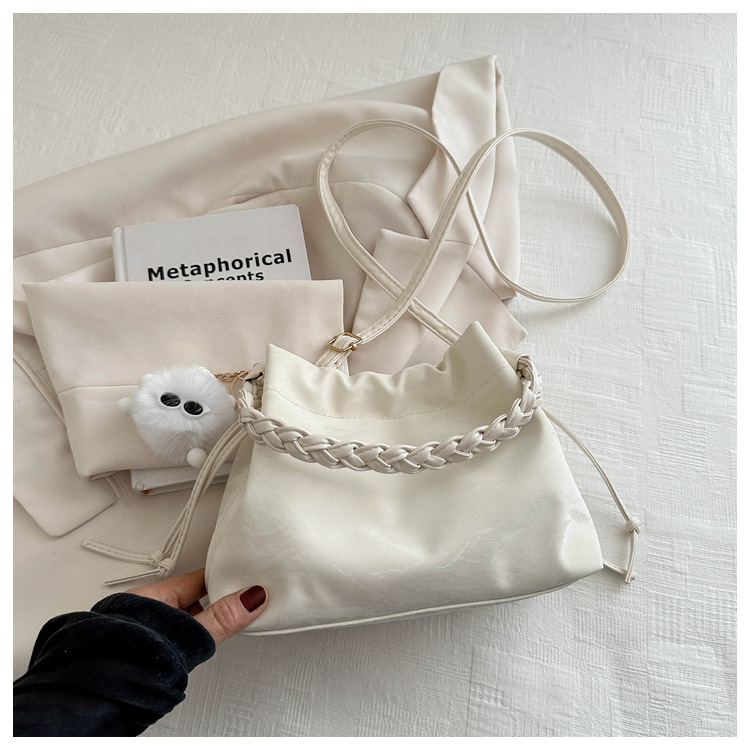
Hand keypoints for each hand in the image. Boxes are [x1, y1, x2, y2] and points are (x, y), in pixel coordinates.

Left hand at [127, 569, 266, 645]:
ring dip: (200, 622)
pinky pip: (172, 637)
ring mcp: (141, 632)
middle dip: (215, 600)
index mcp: (155, 596)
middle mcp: (146, 611)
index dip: (224, 576)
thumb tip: (251, 598)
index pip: (200, 578)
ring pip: (180, 620)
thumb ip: (221, 619)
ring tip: (224, 624)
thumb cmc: (122, 658)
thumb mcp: (185, 635)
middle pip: (192, 598)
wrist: (92, 696)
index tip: (245, 576)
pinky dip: (186, 639)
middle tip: (241, 599)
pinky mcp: (139, 652)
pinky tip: (195, 648)